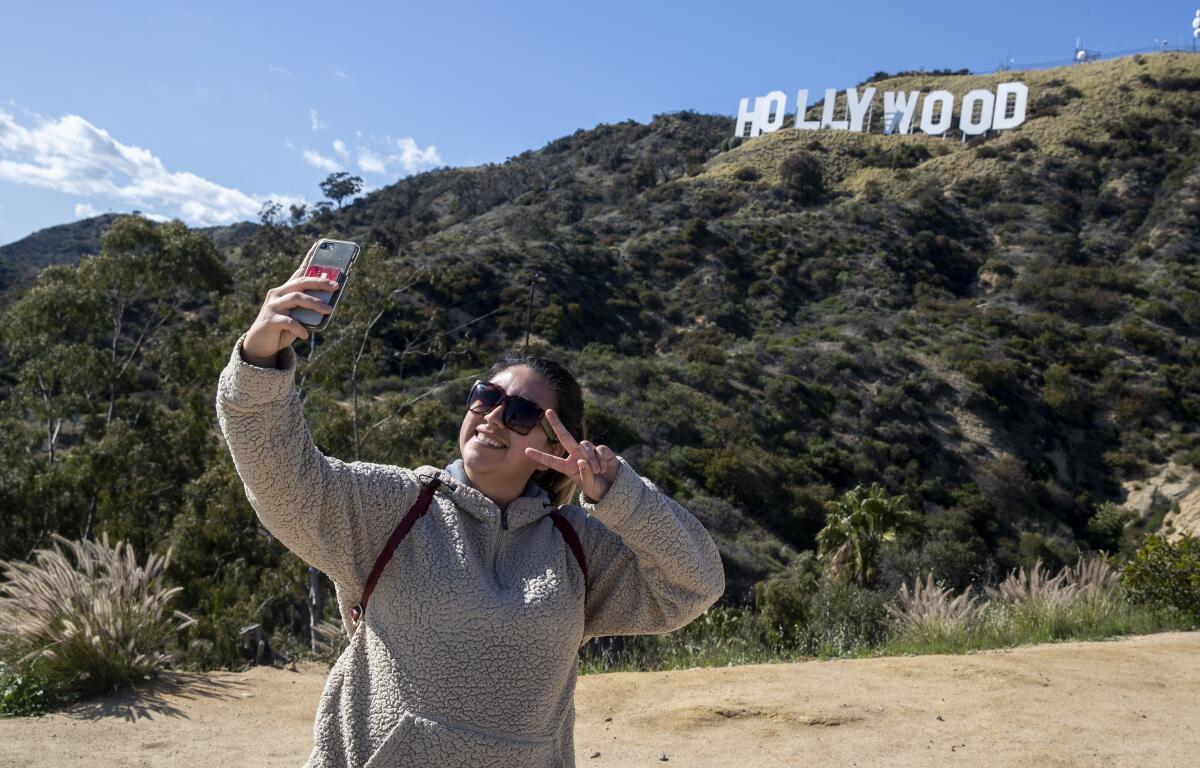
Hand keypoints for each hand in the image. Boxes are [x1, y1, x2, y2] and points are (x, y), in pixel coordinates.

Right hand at [242, 242, 340, 363]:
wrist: (260, 345)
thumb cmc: (283, 330)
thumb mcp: (298, 318)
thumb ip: (309, 311)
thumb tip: (328, 306)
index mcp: (286, 290)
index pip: (300, 271)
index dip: (309, 258)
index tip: (319, 244)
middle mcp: (278, 294)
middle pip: (300, 282)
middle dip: (319, 283)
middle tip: (336, 287)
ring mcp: (272, 306)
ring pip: (296, 298)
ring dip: (315, 303)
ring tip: (328, 310)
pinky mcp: (269, 320)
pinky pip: (288, 321)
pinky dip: (300, 327)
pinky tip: (305, 334)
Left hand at [524, 409, 619, 501]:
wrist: (614, 487)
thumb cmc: (597, 488)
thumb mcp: (588, 486)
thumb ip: (584, 475)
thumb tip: (582, 460)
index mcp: (569, 467)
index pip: (552, 461)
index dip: (540, 456)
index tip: (526, 451)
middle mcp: (577, 456)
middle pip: (565, 437)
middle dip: (557, 424)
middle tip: (548, 411)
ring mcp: (589, 452)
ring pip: (585, 445)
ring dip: (591, 459)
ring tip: (597, 471)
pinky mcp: (602, 450)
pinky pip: (599, 449)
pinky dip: (602, 460)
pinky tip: (604, 468)